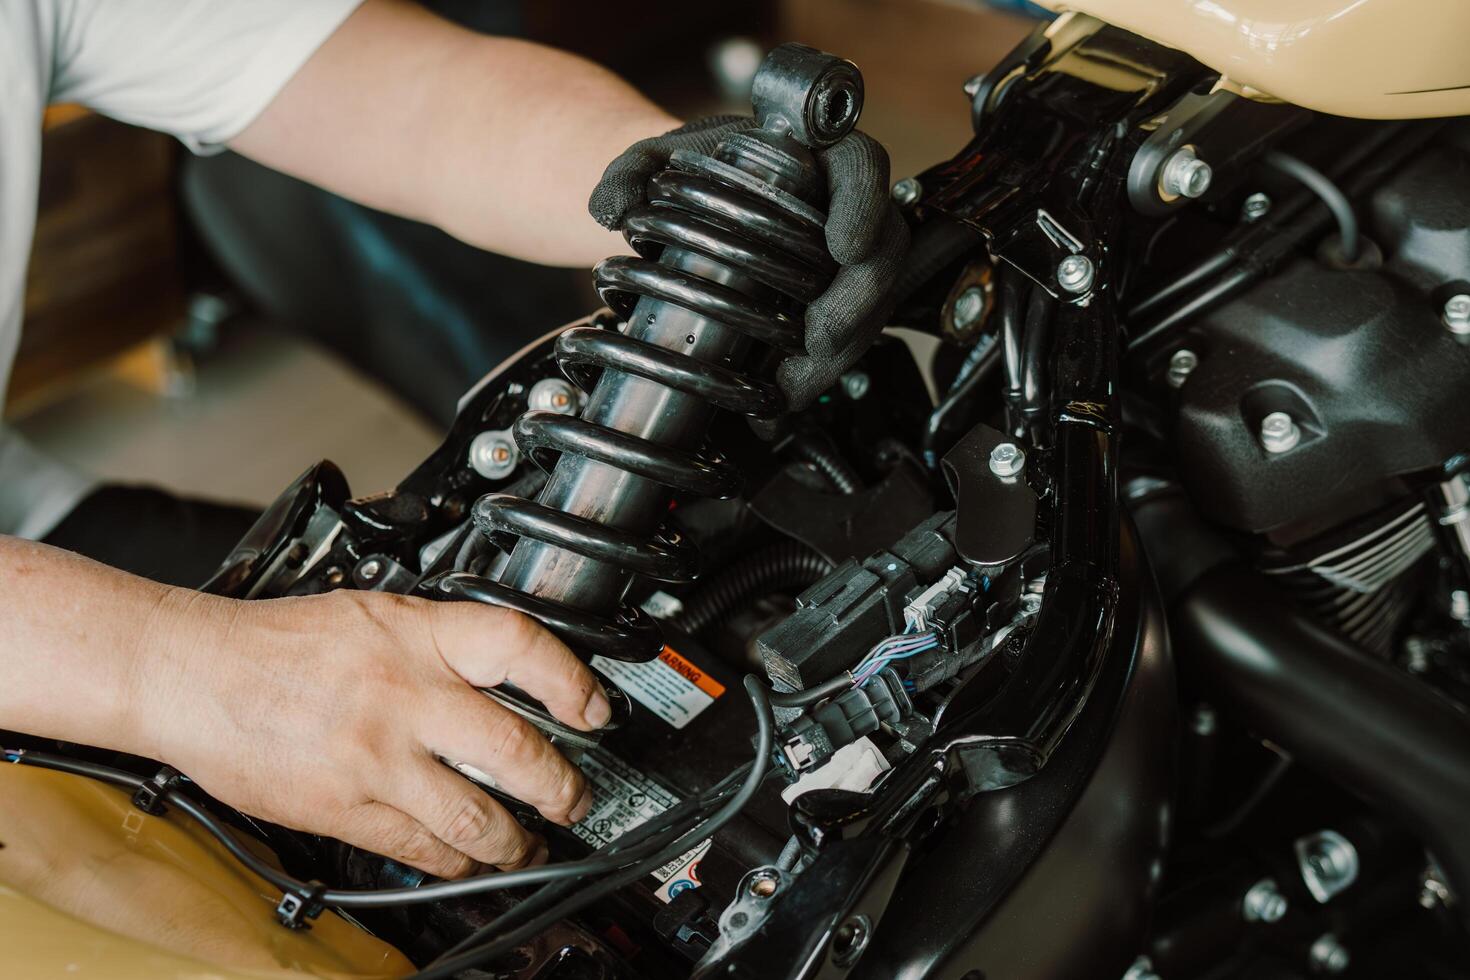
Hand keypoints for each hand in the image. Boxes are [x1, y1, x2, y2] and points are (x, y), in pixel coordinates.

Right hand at [140, 589, 609, 877]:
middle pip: (515, 749)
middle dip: (560, 787)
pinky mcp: (344, 806)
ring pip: (475, 814)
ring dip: (515, 840)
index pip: (520, 648)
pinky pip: (418, 845)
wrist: (194, 675)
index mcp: (417, 636)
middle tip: (575, 799)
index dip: (571, 682)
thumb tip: (503, 664)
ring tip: (529, 845)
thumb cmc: (279, 643)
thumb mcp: (375, 612)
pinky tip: (464, 861)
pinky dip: (452, 860)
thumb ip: (438, 639)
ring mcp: (376, 756)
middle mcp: (405, 694)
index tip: (594, 709)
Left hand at [588, 116, 909, 412]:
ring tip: (793, 385)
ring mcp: (846, 257)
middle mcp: (843, 203)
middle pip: (885, 250)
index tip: (842, 245)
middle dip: (857, 304)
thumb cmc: (691, 171)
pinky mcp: (835, 300)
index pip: (862, 165)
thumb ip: (628, 172)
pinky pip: (846, 337)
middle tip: (818, 339)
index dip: (863, 205)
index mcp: (815, 153)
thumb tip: (613, 207)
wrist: (692, 203)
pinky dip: (817, 372)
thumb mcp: (655, 161)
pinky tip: (784, 395)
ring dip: (839, 352)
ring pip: (872, 305)